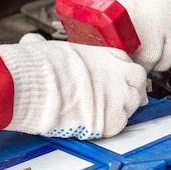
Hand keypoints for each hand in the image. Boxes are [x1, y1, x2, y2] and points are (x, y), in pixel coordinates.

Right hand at [0, 34, 147, 139]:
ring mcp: (119, 98)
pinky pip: (120, 126)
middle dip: (131, 93)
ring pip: (132, 107)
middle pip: (138, 86)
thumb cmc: (41, 65)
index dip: (122, 78)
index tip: (114, 84)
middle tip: (115, 101)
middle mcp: (120, 75)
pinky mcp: (112, 121)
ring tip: (99, 113)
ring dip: (119, 111)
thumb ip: (52, 48)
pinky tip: (96, 123)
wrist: (37, 85)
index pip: (129, 67)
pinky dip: (109, 127)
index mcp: (109, 55)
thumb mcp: (50, 47)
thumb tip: (33, 42)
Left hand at [114, 0, 170, 71]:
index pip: (151, 58)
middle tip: (148, 57)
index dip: (142, 63)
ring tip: (162, 48)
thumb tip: (126, 56)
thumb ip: (125, 33)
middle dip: (155, 63)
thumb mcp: (124, 5)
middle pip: (168, 61)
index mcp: (155, 16)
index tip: (139, 62)